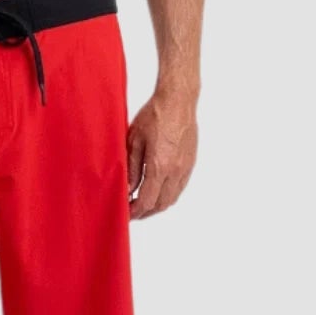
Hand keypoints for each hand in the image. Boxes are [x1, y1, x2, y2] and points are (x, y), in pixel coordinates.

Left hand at [127, 89, 197, 219]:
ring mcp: (185, 168)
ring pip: (172, 198)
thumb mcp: (134, 141)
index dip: (135, 211)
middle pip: (161, 204)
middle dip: (145, 213)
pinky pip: (179, 187)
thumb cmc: (154, 116)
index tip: (125, 213)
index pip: (147, 200)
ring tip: (143, 205)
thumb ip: (130, 168)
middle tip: (132, 213)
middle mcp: (175, 171)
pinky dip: (167, 195)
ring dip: (157, 206)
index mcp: (160, 166)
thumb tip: (127, 189)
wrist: (178, 101)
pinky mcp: (190, 163)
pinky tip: (157, 191)